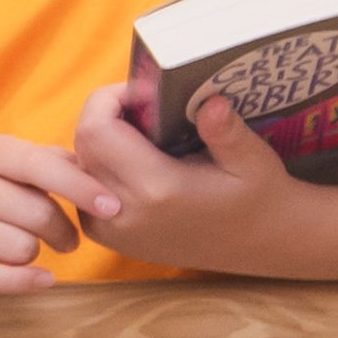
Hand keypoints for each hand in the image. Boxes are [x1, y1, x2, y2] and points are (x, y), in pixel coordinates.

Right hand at [0, 127, 112, 296]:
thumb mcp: (5, 170)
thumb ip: (51, 163)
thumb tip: (99, 167)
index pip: (40, 165)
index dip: (81, 187)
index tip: (113, 207)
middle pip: (36, 213)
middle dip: (62, 232)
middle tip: (67, 241)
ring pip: (20, 248)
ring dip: (32, 255)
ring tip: (22, 251)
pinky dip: (25, 282)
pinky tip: (42, 280)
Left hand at [65, 73, 321, 275]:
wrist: (258, 244)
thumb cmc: (258, 196)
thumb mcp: (253, 160)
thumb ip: (226, 132)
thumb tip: (211, 101)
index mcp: (156, 189)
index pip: (96, 129)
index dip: (110, 99)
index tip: (144, 93)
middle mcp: (123, 212)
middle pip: (82, 144)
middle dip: (105, 115)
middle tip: (145, 107)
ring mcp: (111, 230)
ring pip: (79, 166)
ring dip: (101, 141)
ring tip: (143, 134)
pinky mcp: (108, 238)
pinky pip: (83, 190)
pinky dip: (100, 168)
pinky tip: (135, 161)